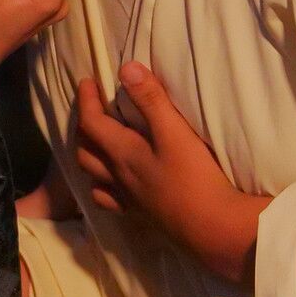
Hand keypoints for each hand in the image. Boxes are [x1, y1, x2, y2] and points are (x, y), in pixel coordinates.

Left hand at [74, 62, 269, 282]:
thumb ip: (151, 100)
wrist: (212, 227)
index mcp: (122, 153)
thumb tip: (126, 69)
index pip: (91, 123)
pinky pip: (108, 201)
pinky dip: (102, 187)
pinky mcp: (140, 216)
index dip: (86, 100)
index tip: (88, 82)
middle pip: (85, 151)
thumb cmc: (195, 176)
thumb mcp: (175, 132)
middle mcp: (117, 177)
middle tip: (92, 109)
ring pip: (93, 177)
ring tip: (97, 144)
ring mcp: (127, 199)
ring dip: (89, 156)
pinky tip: (112, 184)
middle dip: (83, 126)